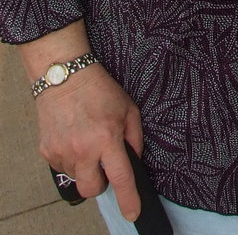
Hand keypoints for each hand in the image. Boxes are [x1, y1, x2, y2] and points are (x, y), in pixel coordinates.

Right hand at [35, 66, 143, 220]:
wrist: (65, 77)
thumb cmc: (99, 90)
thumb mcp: (128, 108)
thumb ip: (135, 138)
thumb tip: (133, 161)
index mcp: (107, 138)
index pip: (121, 177)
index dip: (129, 198)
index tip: (133, 213)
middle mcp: (83, 149)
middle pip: (92, 189)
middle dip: (100, 183)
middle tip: (103, 163)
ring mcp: (63, 151)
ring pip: (77, 178)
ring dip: (85, 167)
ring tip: (86, 141)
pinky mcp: (47, 151)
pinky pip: (62, 167)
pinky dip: (70, 159)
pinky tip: (73, 138)